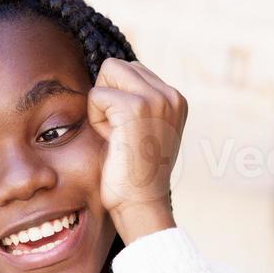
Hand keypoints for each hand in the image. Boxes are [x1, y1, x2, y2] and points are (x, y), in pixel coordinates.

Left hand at [88, 58, 187, 244]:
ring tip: (116, 136)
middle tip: (118, 134)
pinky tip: (112, 142)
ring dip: (101, 106)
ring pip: (107, 73)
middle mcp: (171, 95)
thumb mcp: (145, 131)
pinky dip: (96, 119)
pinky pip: (96, 95)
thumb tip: (110, 76)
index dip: (117, 100)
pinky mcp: (136, 107)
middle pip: (117, 66)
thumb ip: (138, 103)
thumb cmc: (135, 176)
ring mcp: (156, 99)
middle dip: (108, 97)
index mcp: (177, 100)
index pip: (132, 71)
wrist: (141, 206)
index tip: (128, 133)